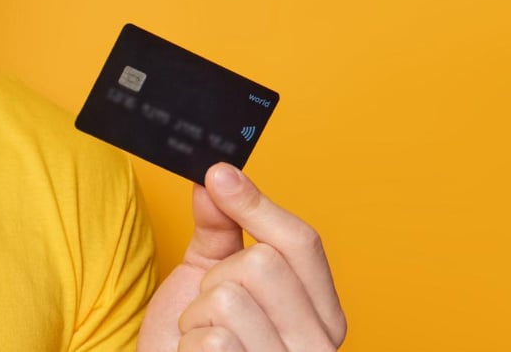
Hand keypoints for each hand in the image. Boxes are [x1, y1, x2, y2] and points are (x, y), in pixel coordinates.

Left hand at [138, 163, 345, 350]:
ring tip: (202, 338)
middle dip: (217, 277)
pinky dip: (189, 345)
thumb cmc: (197, 344)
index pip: (302, 243)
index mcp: (321, 314)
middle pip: (263, 263)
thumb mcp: (209, 280)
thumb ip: (219, 232)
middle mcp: (317, 345)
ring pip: (229, 300)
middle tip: (209, 307)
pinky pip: (211, 341)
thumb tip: (216, 181)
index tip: (218, 176)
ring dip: (196, 316)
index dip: (257, 204)